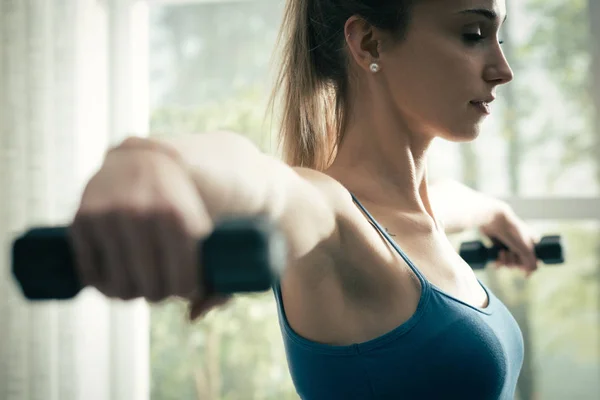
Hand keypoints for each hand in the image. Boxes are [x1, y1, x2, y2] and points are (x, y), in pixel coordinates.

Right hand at [69, 138, 216, 304]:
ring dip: (131, 292)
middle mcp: (141, 215)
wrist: (148, 157)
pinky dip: (102, 282)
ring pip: (119, 288)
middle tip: (162, 282)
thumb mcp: (215, 219)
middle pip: (152, 290)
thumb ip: (221, 263)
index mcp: (179, 216)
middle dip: (160, 292)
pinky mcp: (81, 219)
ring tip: (139, 282)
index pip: (184, 282)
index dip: (187, 289)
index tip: (186, 283)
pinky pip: (90, 274)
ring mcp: (108, 216)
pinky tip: (113, 276)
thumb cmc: (189, 193)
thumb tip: (193, 316)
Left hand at [478, 200, 538, 276]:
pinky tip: (495, 261)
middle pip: (520, 263)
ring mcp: (508, 245)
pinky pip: (499, 261)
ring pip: (509, 262)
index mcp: (531, 242)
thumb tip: (528, 275)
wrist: (494, 220)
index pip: (533, 260)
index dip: (527, 265)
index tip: (523, 265)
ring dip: (505, 261)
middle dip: (514, 262)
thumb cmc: (512, 232)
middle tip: (510, 254)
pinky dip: (497, 263)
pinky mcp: (497, 246)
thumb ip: (530, 262)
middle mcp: (520, 244)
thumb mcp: (524, 249)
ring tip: (501, 253)